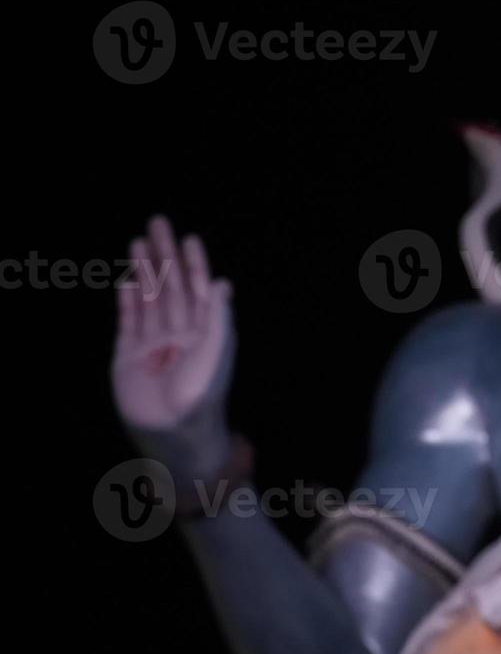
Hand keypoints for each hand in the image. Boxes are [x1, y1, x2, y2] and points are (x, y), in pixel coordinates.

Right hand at [112, 216, 236, 483]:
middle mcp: (180, 333)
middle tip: (157, 223)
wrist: (174, 430)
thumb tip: (222, 281)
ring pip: (149, 299)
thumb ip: (218, 316)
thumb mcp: (217, 350)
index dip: (193, 263)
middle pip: (171, 286)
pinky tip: (127, 280)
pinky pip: (129, 322)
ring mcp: (153, 343)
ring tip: (138, 242)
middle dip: (164, 255)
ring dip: (145, 271)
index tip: (188, 238)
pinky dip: (128, 301)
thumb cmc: (203, 392)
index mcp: (205, 331)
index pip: (198, 288)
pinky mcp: (128, 356)